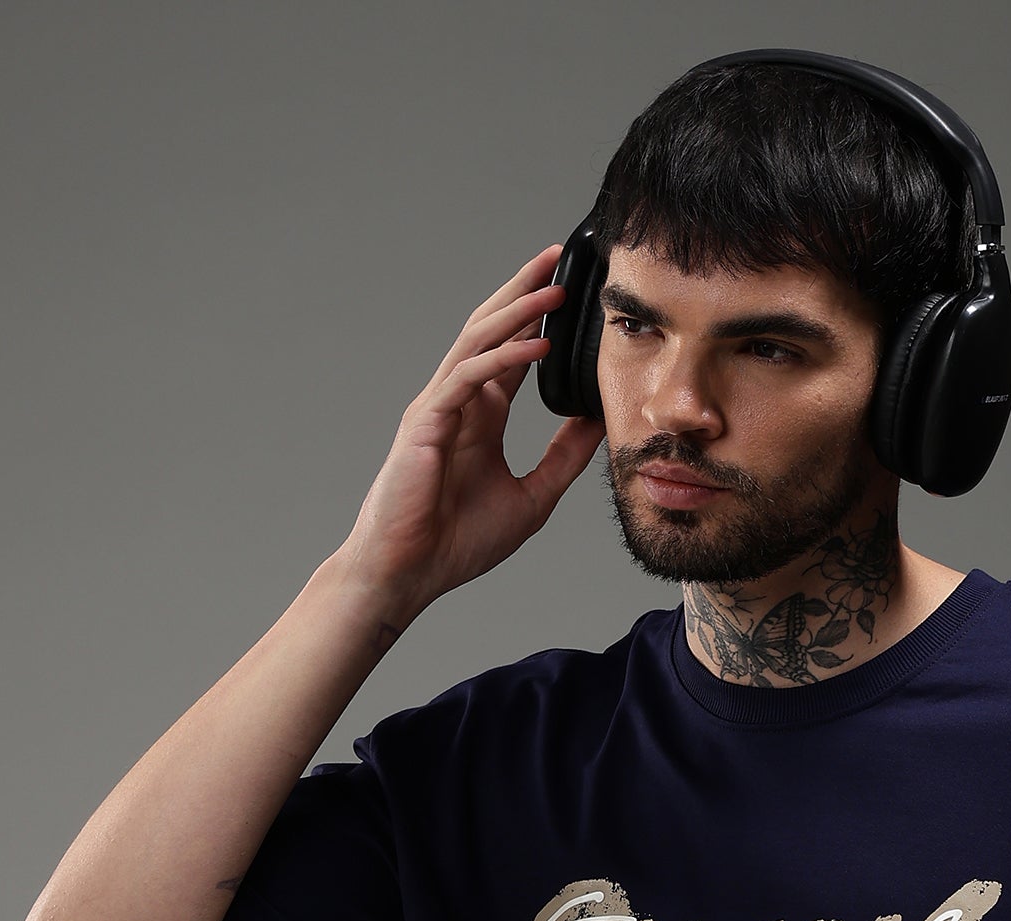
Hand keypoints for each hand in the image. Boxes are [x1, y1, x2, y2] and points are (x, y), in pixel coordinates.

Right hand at [334, 243, 604, 621]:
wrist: (409, 573)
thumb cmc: (457, 542)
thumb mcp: (533, 496)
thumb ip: (564, 458)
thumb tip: (601, 424)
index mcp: (480, 417)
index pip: (510, 352)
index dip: (538, 317)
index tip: (572, 290)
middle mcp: (458, 402)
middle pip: (492, 329)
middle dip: (524, 290)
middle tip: (559, 256)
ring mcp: (438, 407)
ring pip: (478, 341)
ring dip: (518, 310)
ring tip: (555, 288)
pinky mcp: (426, 422)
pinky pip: (468, 378)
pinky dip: (503, 358)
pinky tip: (537, 346)